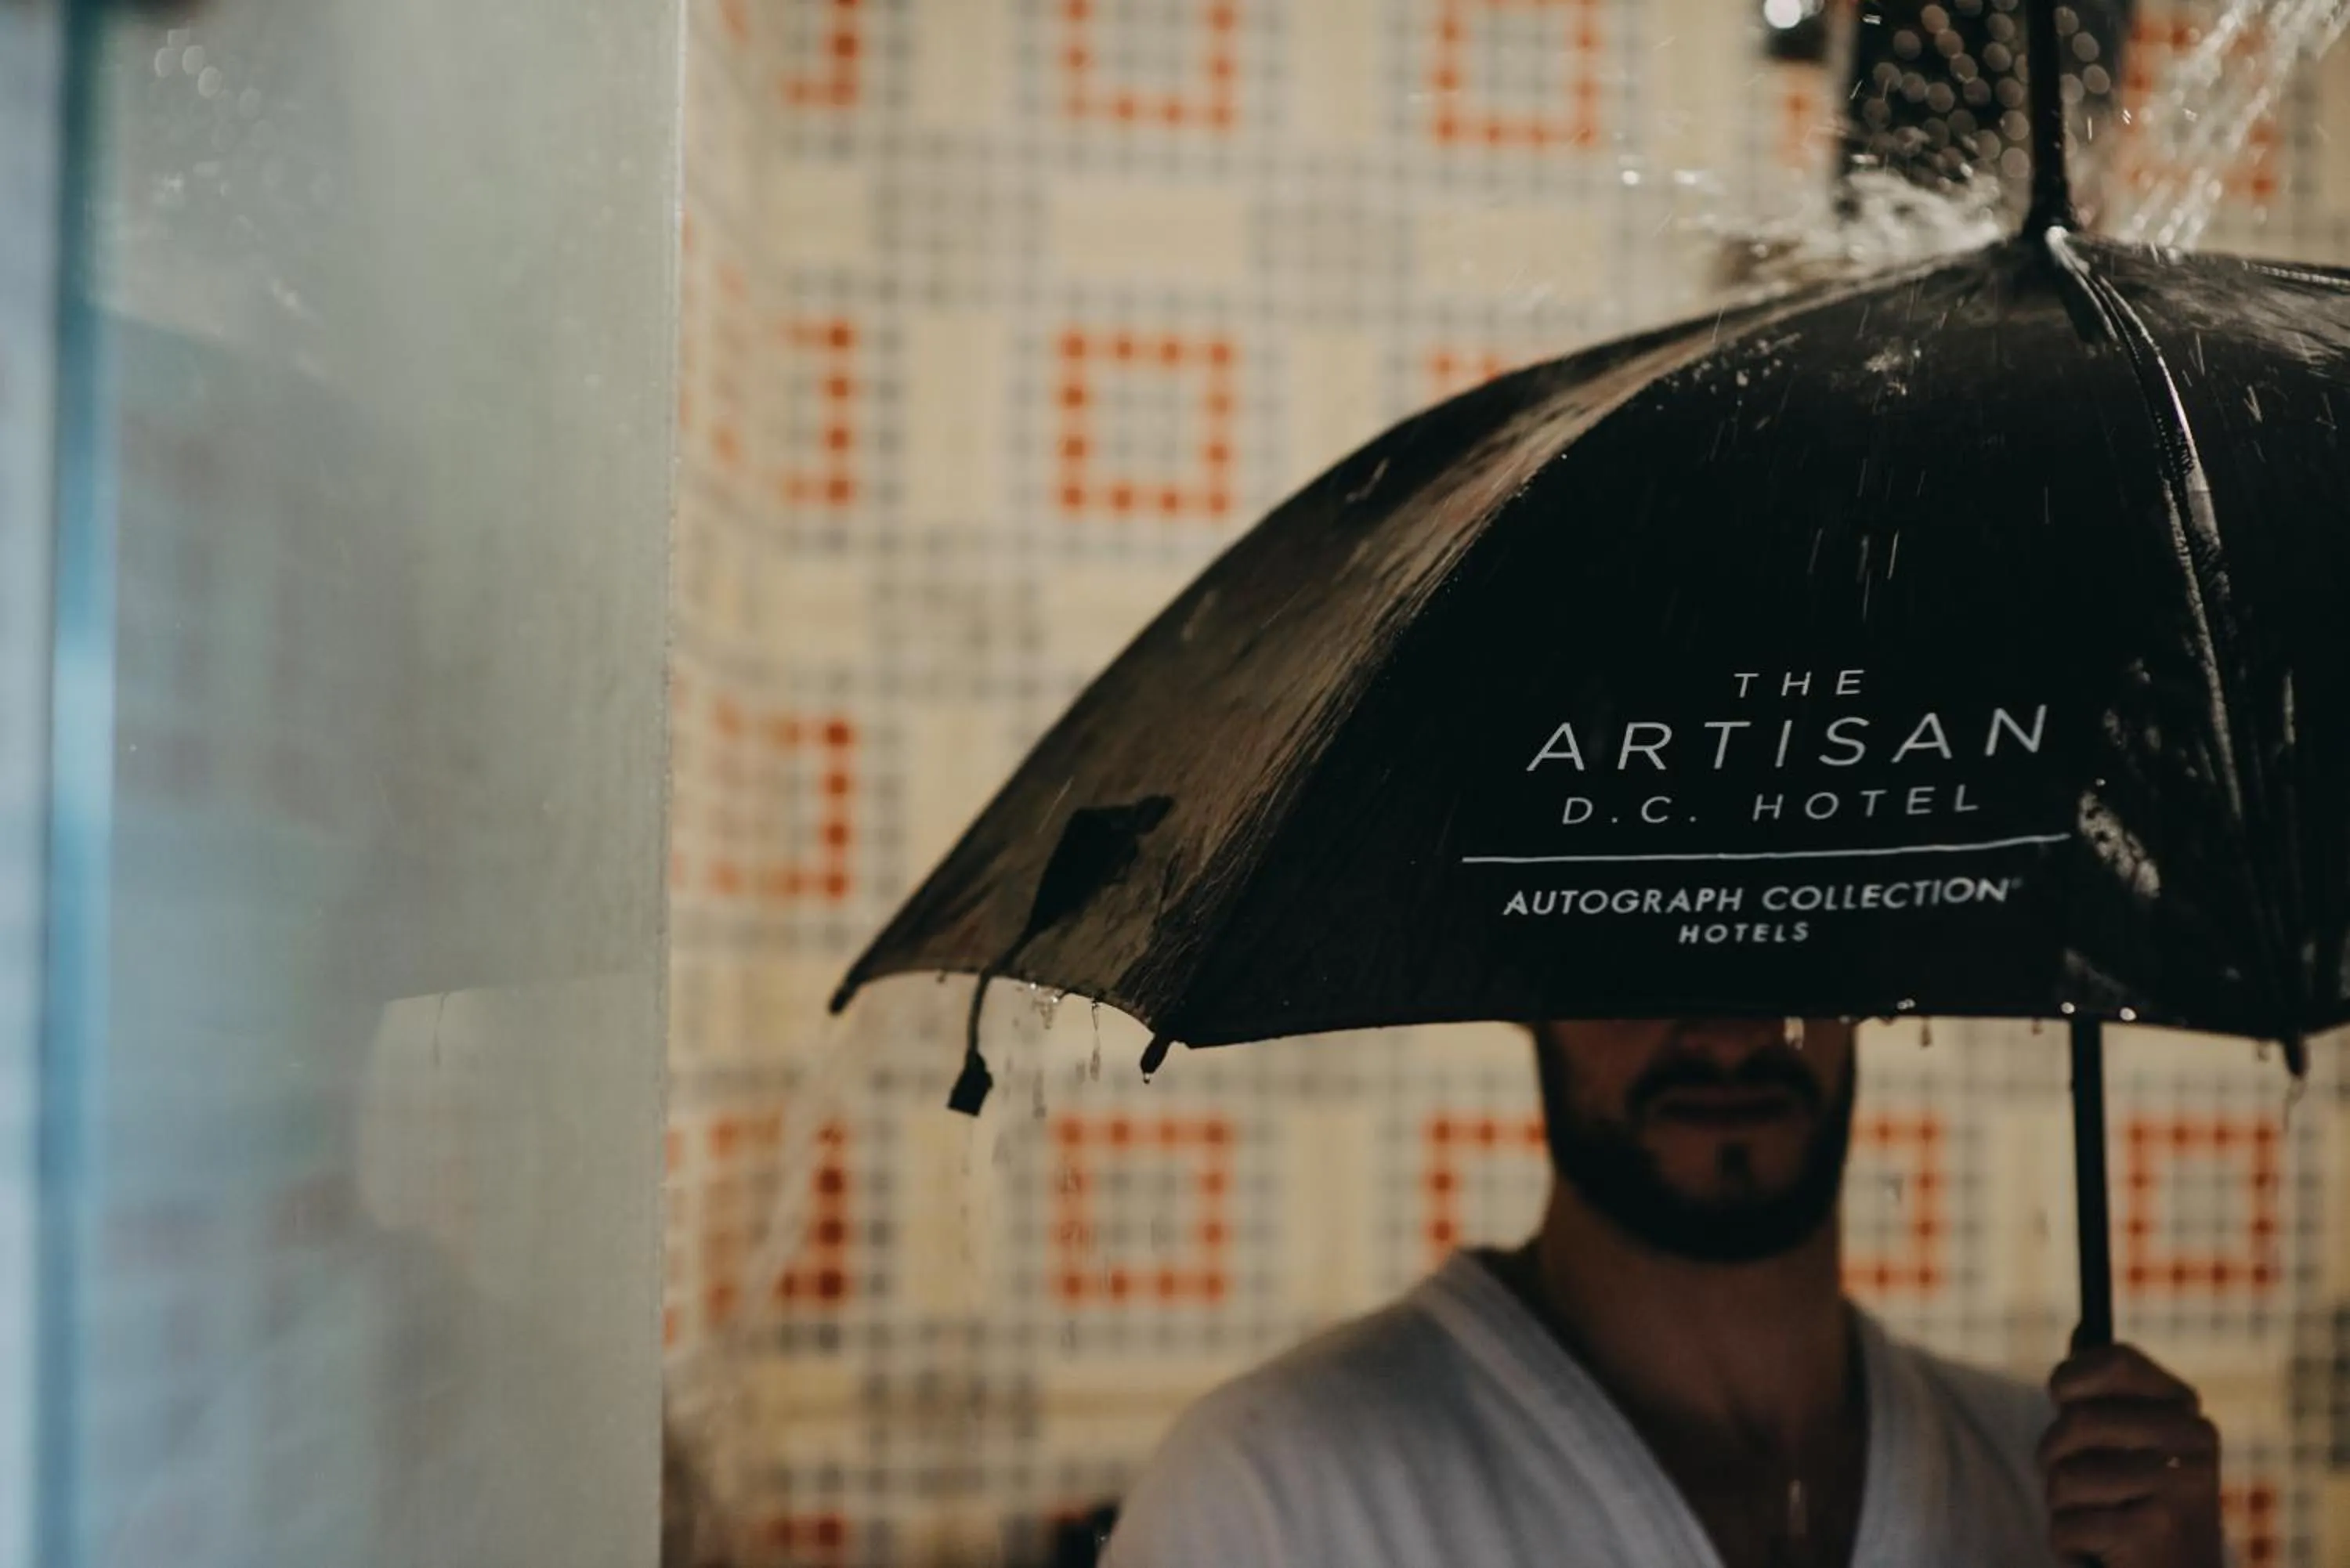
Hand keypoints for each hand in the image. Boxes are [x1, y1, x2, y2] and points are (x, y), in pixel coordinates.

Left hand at [2039, 1343, 2222, 1567]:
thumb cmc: (2139, 1504)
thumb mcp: (2127, 1441)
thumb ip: (2106, 1393)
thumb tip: (2082, 1331)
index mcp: (2184, 1409)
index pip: (2115, 1361)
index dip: (2069, 1379)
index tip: (2061, 1399)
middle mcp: (2193, 1442)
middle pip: (2076, 1420)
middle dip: (2055, 1454)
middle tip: (2074, 1480)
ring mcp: (2178, 1488)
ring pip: (2062, 1477)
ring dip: (2061, 1504)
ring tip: (2097, 1517)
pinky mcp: (2153, 1534)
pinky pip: (2063, 1526)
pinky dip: (2068, 1543)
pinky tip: (2104, 1551)